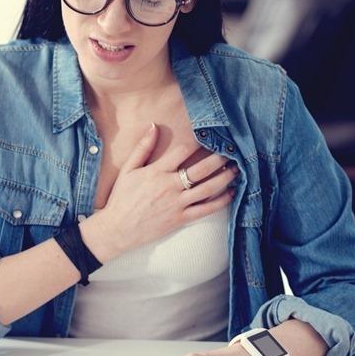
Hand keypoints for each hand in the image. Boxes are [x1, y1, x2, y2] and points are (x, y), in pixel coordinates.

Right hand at [81, 123, 237, 261]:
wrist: (118, 229)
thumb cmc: (121, 198)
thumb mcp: (128, 169)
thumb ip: (142, 147)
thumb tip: (154, 126)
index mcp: (157, 172)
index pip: (182, 151)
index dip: (197, 142)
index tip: (209, 135)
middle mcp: (170, 186)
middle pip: (201, 169)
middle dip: (219, 158)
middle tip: (231, 150)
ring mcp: (177, 203)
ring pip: (208, 188)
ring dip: (225, 178)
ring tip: (236, 169)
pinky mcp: (181, 218)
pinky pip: (206, 209)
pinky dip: (221, 201)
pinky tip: (231, 193)